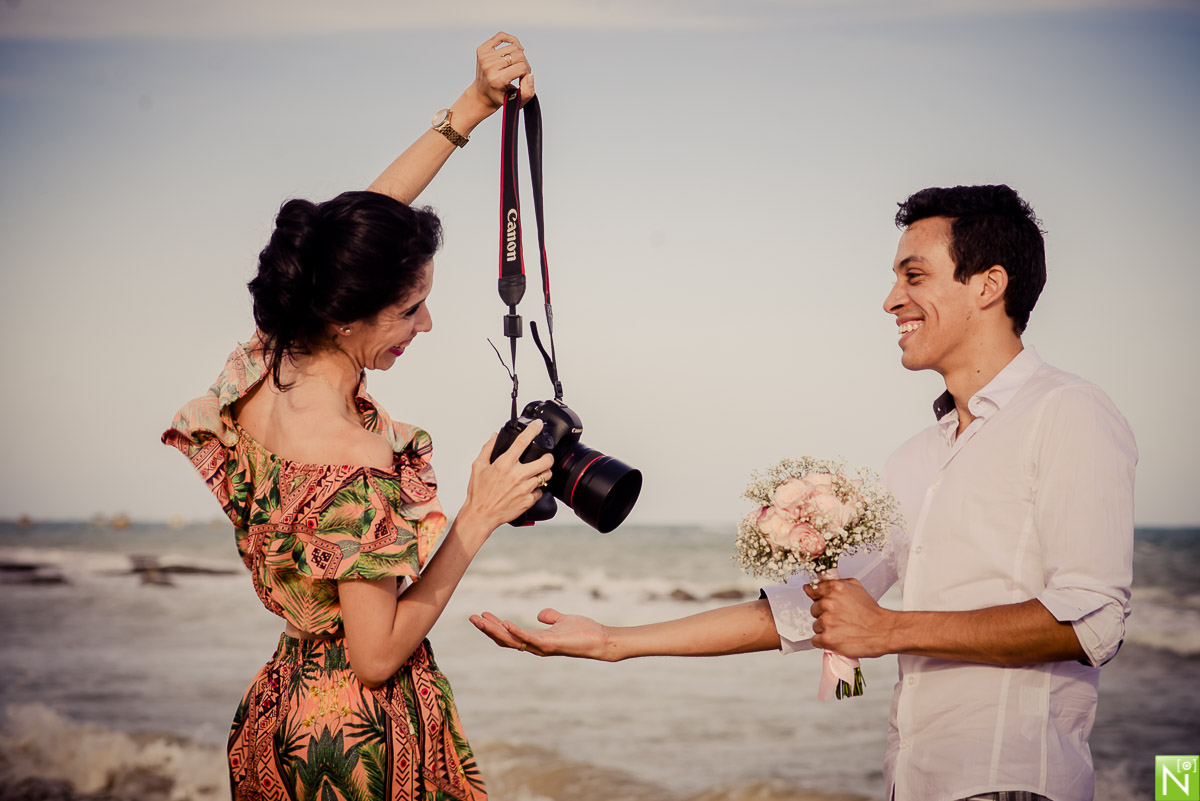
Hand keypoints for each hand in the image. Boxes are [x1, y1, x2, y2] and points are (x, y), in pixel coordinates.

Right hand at [461, 419, 554, 531]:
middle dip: (548, 457)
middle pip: (545, 461)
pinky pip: (540, 491)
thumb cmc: (479, 493)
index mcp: (504, 464)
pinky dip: (537, 489)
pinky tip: (530, 489)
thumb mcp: (478, 467)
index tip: (538, 424)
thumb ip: (487, 449)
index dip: (533, 430)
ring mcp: (524, 489)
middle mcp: (517, 475)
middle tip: (546, 458)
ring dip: (544, 473)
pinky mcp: (528, 501)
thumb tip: (494, 437)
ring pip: (546, 476)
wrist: (480, 515)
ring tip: (538, 473)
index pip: (522, 442)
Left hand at [469, 31, 534, 112]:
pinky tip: (515, 47)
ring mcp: (484, 57)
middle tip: (521, 73)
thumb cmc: (500, 97)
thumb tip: (530, 75)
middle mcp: (489, 67)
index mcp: (497, 79)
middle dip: (524, 64)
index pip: (521, 67)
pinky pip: (501, 36)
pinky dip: (511, 40)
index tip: (523, 80)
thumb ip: (527, 92)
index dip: (527, 73)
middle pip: (519, 55)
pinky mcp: (482, 50)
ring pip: (513, 47)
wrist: (481, 95)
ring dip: (519, 55)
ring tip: (516, 65)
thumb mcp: (515, 102)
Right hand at [470, 608, 615, 660]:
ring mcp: (541, 647)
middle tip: (472, 617)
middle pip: (505, 639)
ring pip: (511, 640)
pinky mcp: (550, 645)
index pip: (509, 635)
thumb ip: (551, 617)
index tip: (482, 614)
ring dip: (494, 630)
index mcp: (536, 640)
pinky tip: (505, 622)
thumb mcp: (563, 620)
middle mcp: (535, 646)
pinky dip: (516, 631)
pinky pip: (528, 638)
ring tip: (481, 619)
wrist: (601, 639)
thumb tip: (540, 615)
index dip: (494, 626)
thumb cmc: (584, 632)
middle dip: (487, 629)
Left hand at [804, 577, 895, 657]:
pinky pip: (816, 640)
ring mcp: (827, 621)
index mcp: (835, 588)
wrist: (883, 631)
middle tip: (840, 619)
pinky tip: (837, 638)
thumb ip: (836, 584)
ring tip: (842, 629)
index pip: (813, 590)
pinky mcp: (827, 638)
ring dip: (825, 629)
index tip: (821, 602)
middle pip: (814, 610)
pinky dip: (824, 641)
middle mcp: (828, 603)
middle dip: (824, 615)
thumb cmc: (871, 612)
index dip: (819, 598)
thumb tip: (815, 585)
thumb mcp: (856, 588)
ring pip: (815, 625)